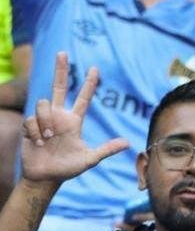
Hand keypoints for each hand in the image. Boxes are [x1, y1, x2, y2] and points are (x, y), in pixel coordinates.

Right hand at [20, 52, 128, 184]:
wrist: (44, 177)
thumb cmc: (67, 169)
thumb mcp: (89, 159)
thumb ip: (106, 150)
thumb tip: (127, 143)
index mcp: (74, 121)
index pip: (83, 98)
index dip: (89, 84)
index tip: (94, 68)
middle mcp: (59, 116)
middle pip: (59, 87)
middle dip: (60, 69)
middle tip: (63, 53)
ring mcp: (44, 119)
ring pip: (43, 103)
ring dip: (46, 121)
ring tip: (48, 138)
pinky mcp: (29, 126)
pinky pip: (32, 119)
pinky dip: (36, 132)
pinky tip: (38, 142)